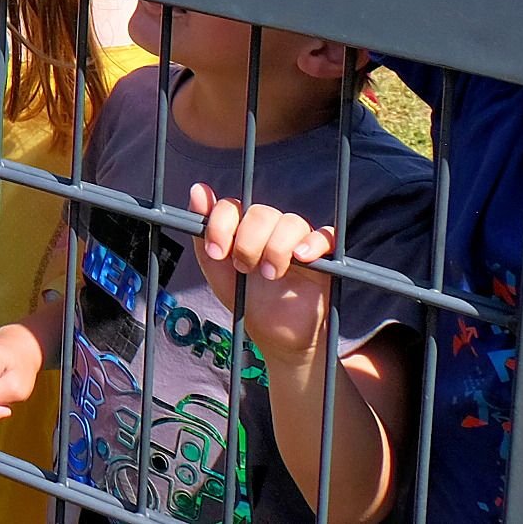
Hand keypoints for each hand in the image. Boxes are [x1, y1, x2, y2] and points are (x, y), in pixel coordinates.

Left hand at [188, 182, 337, 359]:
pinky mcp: (323, 257)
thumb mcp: (215, 268)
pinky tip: (301, 257)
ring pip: (291, 223)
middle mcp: (271, 227)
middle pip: (261, 213)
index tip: (216, 253)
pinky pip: (325, 236)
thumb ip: (203, 231)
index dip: (221, 225)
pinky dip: (313, 243)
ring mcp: (298, 240)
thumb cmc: (244, 297)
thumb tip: (197, 189)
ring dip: (276, 248)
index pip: (232, 207)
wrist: (274, 334)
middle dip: (248, 242)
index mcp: (243, 226)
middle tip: (244, 268)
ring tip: (270, 274)